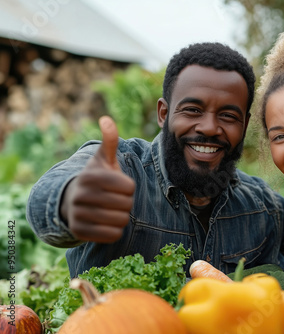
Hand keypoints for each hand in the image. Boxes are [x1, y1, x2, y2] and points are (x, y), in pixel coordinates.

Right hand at [61, 116, 135, 242]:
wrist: (71, 201)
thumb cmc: (96, 179)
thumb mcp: (102, 159)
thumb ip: (109, 141)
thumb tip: (106, 119)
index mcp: (91, 176)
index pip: (129, 187)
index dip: (129, 188)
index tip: (119, 186)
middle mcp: (81, 194)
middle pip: (126, 205)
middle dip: (126, 203)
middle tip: (115, 200)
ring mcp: (78, 214)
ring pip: (120, 221)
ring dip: (121, 217)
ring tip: (111, 210)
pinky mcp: (78, 232)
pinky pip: (112, 235)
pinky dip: (114, 231)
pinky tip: (106, 223)